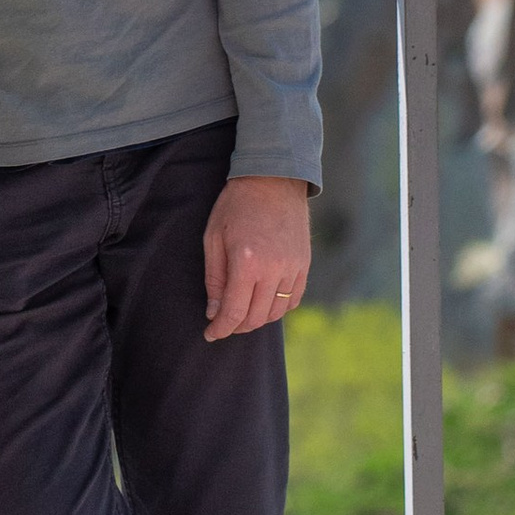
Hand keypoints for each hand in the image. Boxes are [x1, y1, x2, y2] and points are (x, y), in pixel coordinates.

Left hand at [203, 174, 310, 339]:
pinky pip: (293, 300)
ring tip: (242, 313)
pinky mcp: (305, 265)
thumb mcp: (214, 238)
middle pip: (256, 317)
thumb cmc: (236, 205)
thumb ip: (215, 279)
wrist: (273, 179)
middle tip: (224, 323)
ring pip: (276, 312)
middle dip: (236, 326)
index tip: (210, 335)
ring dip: (257, 319)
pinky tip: (264, 303)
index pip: (234, 311)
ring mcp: (293, 268)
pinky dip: (278, 308)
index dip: (220, 329)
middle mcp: (274, 269)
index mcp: (247, 262)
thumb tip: (214, 312)